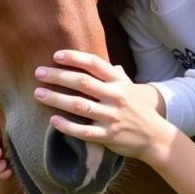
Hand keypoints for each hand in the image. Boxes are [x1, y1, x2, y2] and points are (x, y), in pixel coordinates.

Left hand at [34, 50, 171, 162]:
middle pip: (82, 82)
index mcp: (120, 82)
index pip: (94, 64)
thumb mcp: (130, 87)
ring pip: (80, 106)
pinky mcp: (109, 136)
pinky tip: (53, 121)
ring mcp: (112, 117)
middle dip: (58, 76)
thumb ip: (113, 74)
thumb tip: (93, 63)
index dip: (74, 58)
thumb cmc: (138, 109)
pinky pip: (84, 131)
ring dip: (57, 98)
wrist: (155, 137)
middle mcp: (116, 97)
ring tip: (38, 94)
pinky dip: (67, 126)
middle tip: (38, 73)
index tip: (55, 56)